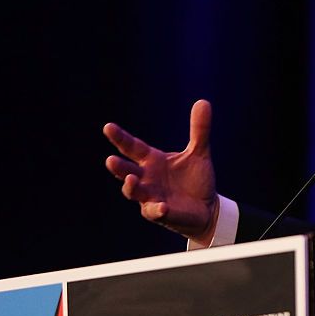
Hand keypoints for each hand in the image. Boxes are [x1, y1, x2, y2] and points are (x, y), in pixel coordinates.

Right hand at [103, 99, 217, 244]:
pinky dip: (157, 209)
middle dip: (118, 167)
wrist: (207, 207)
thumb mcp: (199, 152)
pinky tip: (162, 207)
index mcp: (152, 160)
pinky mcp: (162, 214)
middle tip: (110, 159)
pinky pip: (156, 212)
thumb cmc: (195, 179)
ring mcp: (152, 197)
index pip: (133, 147)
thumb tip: (203, 101)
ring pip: (135, 192)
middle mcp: (147, 178)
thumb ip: (199, 130)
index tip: (108, 127)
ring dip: (131, 187)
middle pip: (127, 171)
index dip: (120, 138)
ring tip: (131, 179)